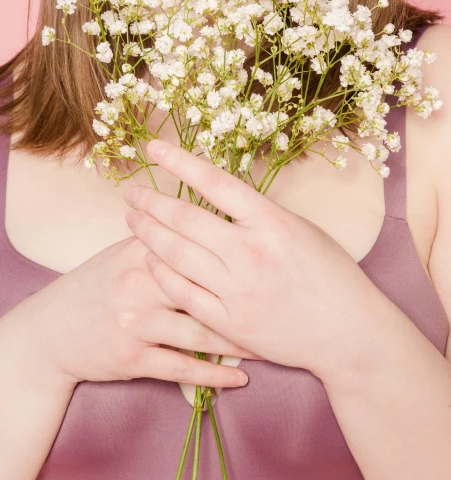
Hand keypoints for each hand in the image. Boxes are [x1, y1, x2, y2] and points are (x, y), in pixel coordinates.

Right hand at [13, 235, 255, 392]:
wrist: (49, 333)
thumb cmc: (95, 288)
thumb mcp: (121, 254)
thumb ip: (162, 239)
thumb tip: (209, 219)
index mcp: (141, 251)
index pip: (197, 244)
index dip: (240, 253)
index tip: (276, 260)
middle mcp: (138, 282)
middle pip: (207, 289)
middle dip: (250, 301)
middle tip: (287, 308)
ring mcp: (135, 321)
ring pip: (201, 333)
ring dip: (240, 343)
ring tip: (270, 346)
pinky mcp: (131, 357)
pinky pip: (182, 369)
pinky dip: (214, 376)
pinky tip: (239, 379)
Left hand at [123, 139, 394, 379]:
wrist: (348, 331)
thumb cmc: (331, 275)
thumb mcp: (302, 229)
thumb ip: (258, 214)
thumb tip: (216, 195)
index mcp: (273, 223)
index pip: (215, 182)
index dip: (179, 161)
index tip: (153, 148)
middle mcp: (251, 253)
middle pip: (184, 219)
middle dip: (150, 202)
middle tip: (131, 192)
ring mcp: (237, 290)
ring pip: (176, 255)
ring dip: (148, 233)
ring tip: (133, 219)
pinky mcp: (229, 322)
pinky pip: (182, 293)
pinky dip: (161, 273)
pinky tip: (148, 258)